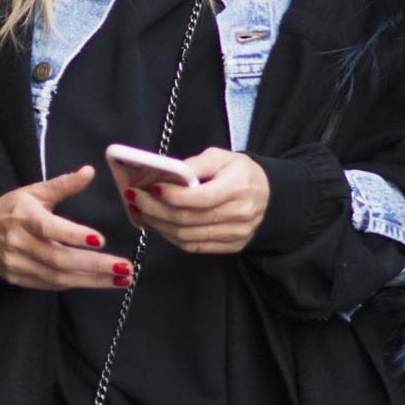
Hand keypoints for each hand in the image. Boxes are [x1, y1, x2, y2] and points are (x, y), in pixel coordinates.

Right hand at [0, 166, 132, 291]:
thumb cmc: (14, 208)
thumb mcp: (35, 191)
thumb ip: (63, 184)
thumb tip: (89, 171)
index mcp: (23, 216)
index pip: (48, 228)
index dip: (73, 235)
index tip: (100, 240)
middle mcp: (18, 242)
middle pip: (58, 259)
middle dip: (94, 266)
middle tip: (125, 268)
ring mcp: (16, 264)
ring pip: (57, 276)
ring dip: (92, 280)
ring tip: (121, 280)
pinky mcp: (17, 279)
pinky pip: (50, 285)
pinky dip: (76, 283)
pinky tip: (97, 281)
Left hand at [128, 147, 268, 254]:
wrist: (269, 195)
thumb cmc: (240, 173)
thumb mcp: (222, 157)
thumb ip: (196, 164)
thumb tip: (168, 172)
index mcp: (239, 188)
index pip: (200, 198)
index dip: (172, 196)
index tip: (151, 187)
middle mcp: (239, 215)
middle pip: (188, 219)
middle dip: (154, 210)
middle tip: (135, 199)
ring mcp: (236, 234)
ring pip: (187, 236)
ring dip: (158, 225)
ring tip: (140, 212)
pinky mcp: (231, 246)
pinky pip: (193, 246)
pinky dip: (171, 237)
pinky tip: (157, 225)